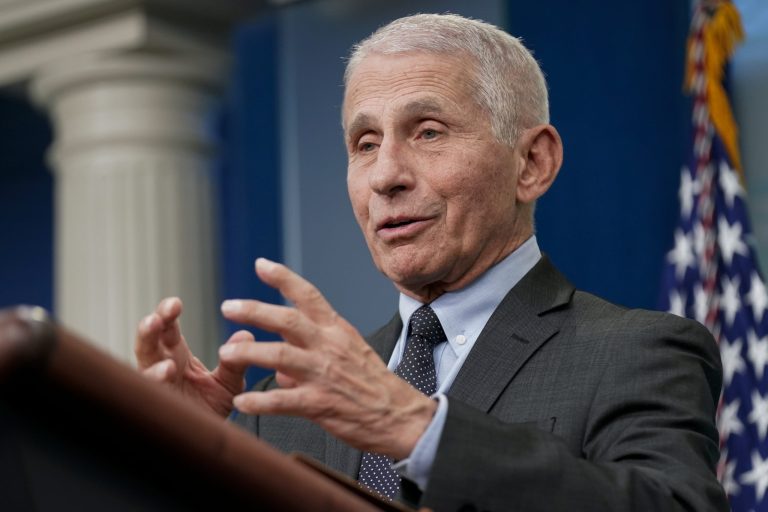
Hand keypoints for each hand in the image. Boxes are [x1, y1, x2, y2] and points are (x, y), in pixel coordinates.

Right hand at [134, 297, 249, 416]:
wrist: (204, 442)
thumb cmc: (210, 408)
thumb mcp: (228, 384)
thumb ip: (235, 362)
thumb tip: (246, 334)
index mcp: (176, 354)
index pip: (167, 328)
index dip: (167, 314)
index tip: (175, 303)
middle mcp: (160, 366)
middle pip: (148, 341)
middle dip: (151, 327)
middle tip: (158, 317)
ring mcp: (154, 387)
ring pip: (142, 365)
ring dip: (147, 353)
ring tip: (158, 342)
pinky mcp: (155, 406)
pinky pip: (148, 392)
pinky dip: (155, 381)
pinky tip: (166, 372)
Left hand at [218, 258, 436, 458]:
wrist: (400, 416)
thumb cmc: (374, 385)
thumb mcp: (350, 353)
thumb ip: (314, 351)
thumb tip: (282, 367)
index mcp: (337, 330)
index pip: (308, 295)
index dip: (283, 278)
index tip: (261, 264)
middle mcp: (329, 346)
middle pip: (287, 319)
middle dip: (254, 310)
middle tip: (228, 306)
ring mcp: (324, 374)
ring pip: (278, 355)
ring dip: (247, 353)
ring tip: (225, 353)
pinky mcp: (320, 403)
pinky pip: (282, 400)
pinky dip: (259, 401)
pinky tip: (242, 403)